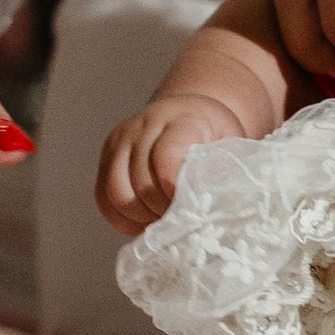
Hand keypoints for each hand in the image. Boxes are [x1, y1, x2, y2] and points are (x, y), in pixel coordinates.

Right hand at [96, 91, 246, 234]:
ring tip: (164, 222)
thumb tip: (213, 206)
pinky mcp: (107, 156)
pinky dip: (122, 218)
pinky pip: (103, 198)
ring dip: (140, 217)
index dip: (174, 188)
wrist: (190, 112)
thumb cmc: (214, 134)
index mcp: (181, 119)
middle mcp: (144, 124)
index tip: (189, 208)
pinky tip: (145, 220)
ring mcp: (121, 139)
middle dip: (161, 210)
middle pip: (140, 181)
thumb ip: (222, 172)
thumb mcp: (230, 145)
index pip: (166, 156)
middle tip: (181, 222)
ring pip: (116, 192)